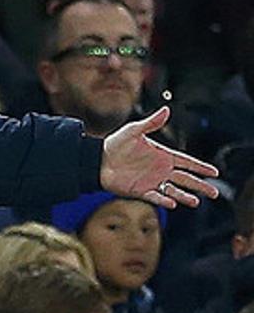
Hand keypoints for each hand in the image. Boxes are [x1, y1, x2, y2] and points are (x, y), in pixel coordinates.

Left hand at [100, 106, 218, 208]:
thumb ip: (151, 123)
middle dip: (200, 185)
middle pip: (186, 179)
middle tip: (214, 193)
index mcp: (163, 156)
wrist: (97, 159)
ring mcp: (152, 181)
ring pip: (173, 190)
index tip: (214, 172)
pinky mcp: (141, 190)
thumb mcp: (134, 130)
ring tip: (196, 201)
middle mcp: (160, 170)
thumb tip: (167, 109)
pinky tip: (172, 203)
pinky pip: (155, 197)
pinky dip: (163, 200)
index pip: (187, 162)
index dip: (200, 167)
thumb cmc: (116, 144)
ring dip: (185, 196)